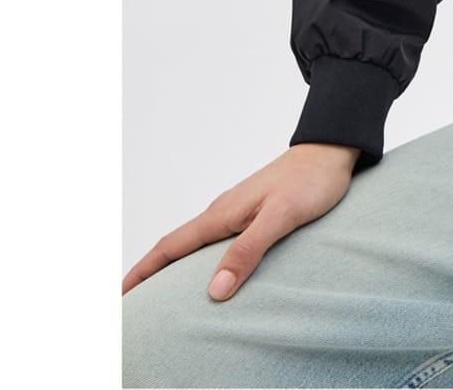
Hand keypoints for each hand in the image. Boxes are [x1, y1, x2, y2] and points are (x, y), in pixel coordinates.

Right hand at [121, 143, 360, 299]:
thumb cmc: (311, 181)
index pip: (171, 246)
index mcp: (223, 213)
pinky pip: (217, 238)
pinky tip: (210, 269)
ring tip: (162, 294)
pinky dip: (201, 257)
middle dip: (151, 273)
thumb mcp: (281, 218)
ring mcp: (238, 209)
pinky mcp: (254, 210)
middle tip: (132, 303)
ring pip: (196, 242)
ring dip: (174, 265)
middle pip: (177, 246)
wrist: (333, 148)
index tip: (119, 295)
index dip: (143, 272)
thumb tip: (214, 291)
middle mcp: (224, 210)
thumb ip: (249, 250)